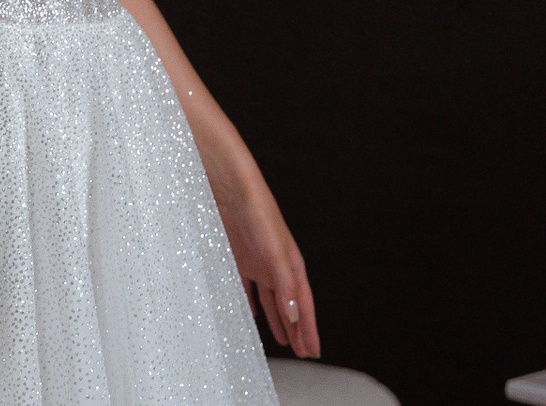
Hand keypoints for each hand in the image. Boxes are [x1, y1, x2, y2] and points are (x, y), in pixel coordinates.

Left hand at [210, 167, 319, 358]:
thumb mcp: (274, 254)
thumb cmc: (258, 217)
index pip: (303, 306)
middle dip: (297, 330)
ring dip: (276, 320)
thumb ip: (284, 286)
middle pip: (290, 306)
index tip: (313, 351)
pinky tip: (249, 314)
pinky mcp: (239, 260)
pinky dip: (249, 303)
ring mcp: (258, 265)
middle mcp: (277, 268)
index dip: (309, 329)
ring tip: (282, 340)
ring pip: (270, 301)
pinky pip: (246, 289)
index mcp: (291, 267)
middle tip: (303, 352)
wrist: (231, 192)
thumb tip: (294, 316)